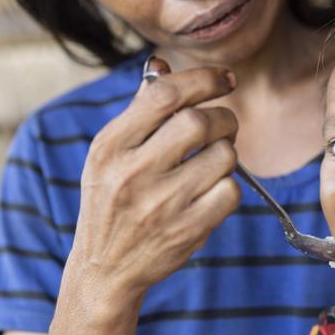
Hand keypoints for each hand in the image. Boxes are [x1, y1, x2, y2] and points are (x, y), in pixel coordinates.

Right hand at [66, 56, 240, 309]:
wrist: (105, 269)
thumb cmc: (112, 199)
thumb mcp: (110, 154)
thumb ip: (139, 110)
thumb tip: (163, 64)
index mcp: (110, 146)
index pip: (164, 94)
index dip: (203, 78)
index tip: (225, 78)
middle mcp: (131, 173)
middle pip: (199, 122)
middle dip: (223, 118)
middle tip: (223, 126)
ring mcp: (160, 205)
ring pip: (223, 157)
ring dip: (228, 153)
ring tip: (213, 162)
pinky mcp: (186, 231)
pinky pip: (230, 192)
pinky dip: (229, 186)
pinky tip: (212, 190)